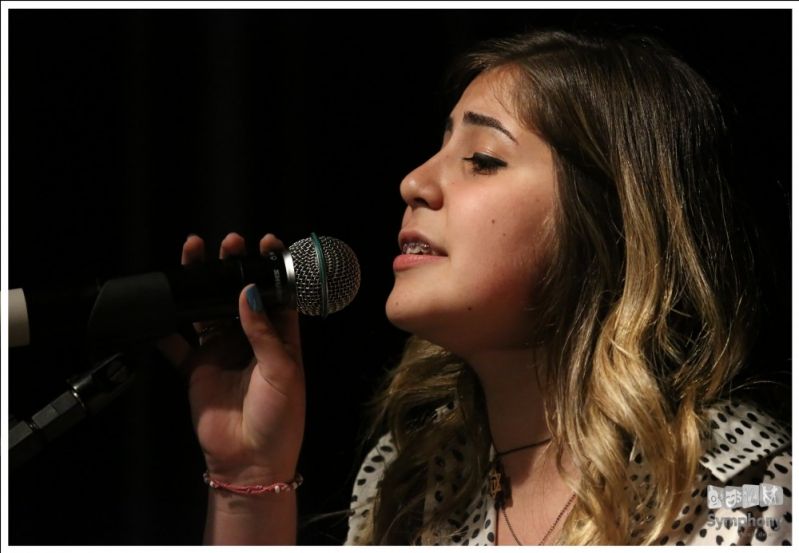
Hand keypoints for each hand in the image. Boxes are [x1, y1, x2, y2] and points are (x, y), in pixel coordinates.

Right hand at [157, 232, 304, 483]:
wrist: (251, 460)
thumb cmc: (280, 417)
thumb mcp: (282, 371)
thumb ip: (263, 331)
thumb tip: (247, 293)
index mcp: (280, 338)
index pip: (277, 295)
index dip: (272, 269)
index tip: (267, 243)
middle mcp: (251, 340)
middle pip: (238, 296)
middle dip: (233, 269)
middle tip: (229, 243)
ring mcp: (222, 352)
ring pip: (207, 310)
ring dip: (200, 286)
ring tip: (195, 254)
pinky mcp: (197, 368)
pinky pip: (176, 344)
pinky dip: (165, 328)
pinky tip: (157, 307)